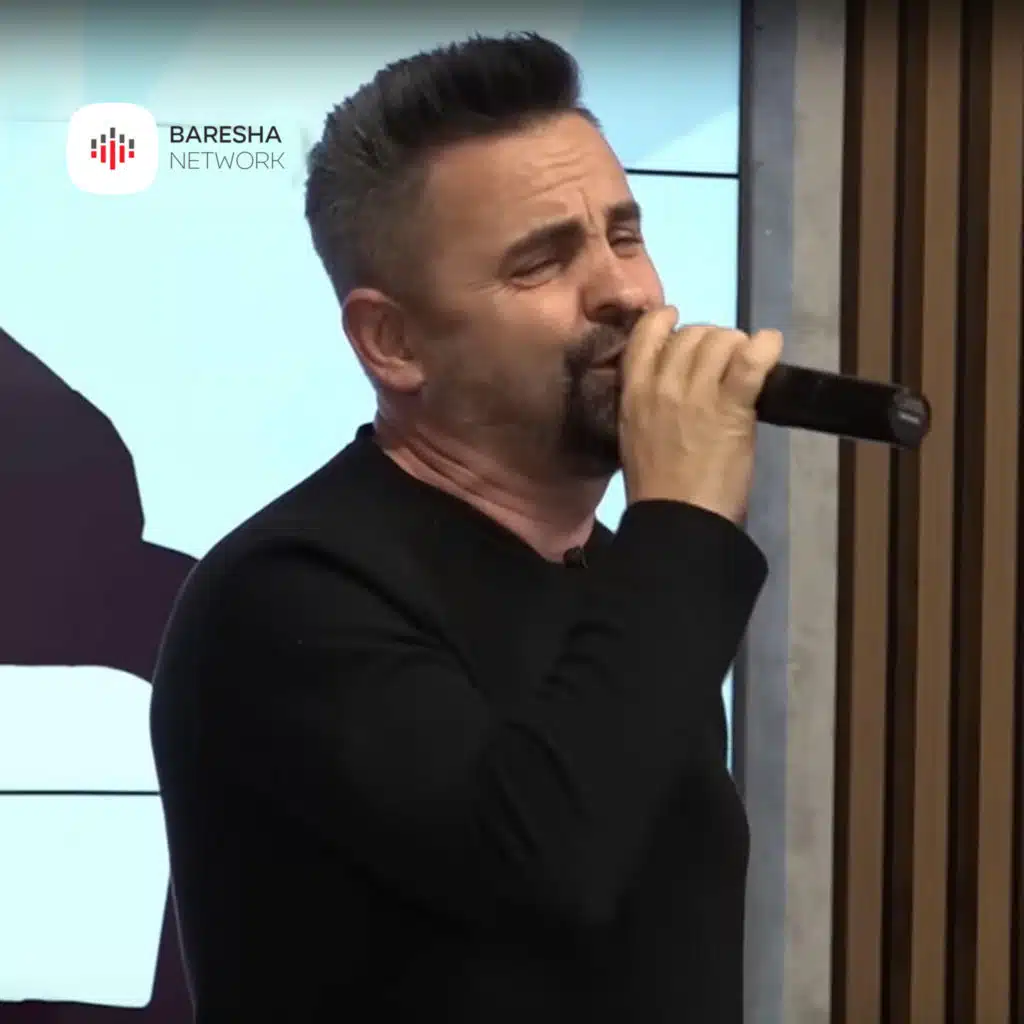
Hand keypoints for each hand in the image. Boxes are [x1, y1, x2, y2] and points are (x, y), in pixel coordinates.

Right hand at [618, 308, 782, 522]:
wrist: (678, 520)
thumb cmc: (657, 487)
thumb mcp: (636, 434)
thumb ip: (649, 401)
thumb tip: (674, 378)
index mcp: (633, 392)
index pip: (647, 332)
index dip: (667, 320)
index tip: (680, 325)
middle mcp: (661, 385)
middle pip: (692, 334)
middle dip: (711, 341)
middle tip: (724, 364)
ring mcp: (696, 394)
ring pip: (721, 340)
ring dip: (739, 347)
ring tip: (746, 367)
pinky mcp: (730, 406)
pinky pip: (750, 360)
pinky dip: (766, 348)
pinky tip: (770, 348)